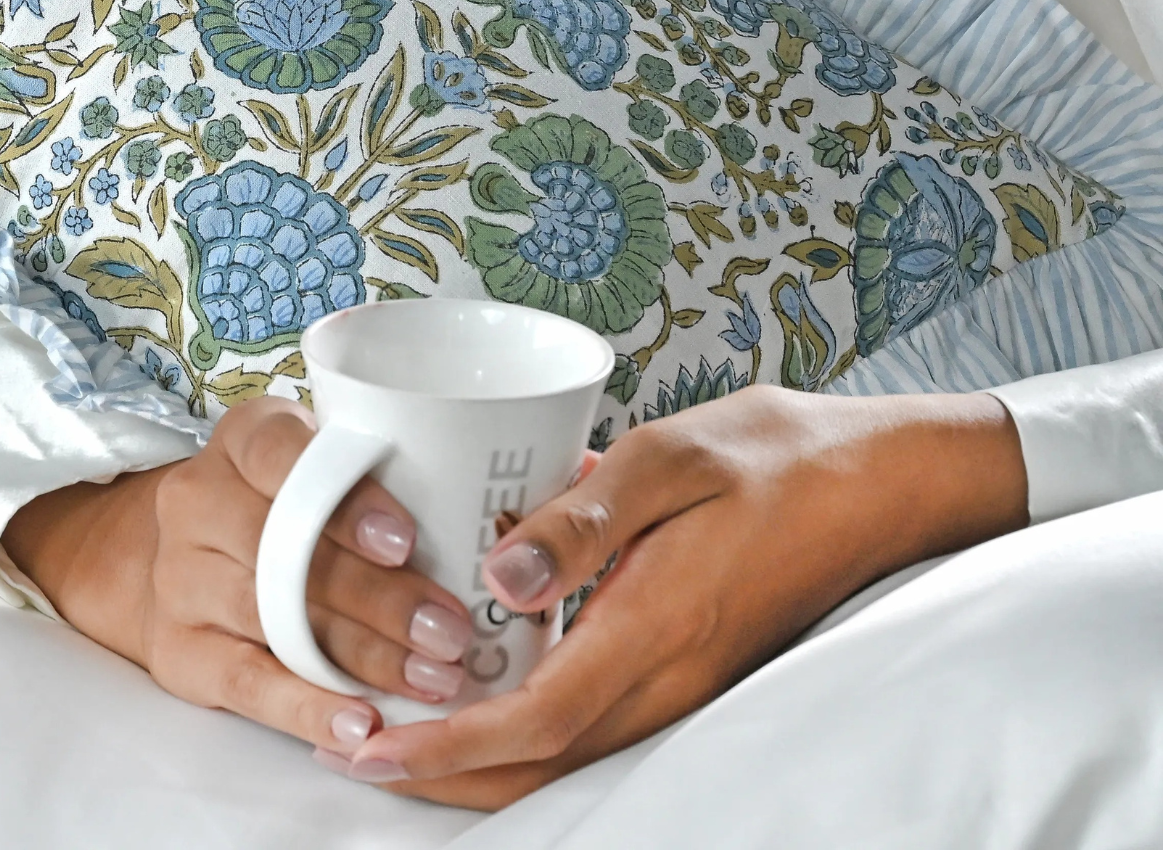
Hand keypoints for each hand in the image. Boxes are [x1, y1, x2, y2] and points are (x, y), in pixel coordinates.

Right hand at [3, 397, 476, 754]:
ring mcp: (179, 576)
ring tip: (431, 680)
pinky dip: (307, 708)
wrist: (185, 557)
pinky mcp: (178, 648)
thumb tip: (489, 525)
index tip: (407, 541)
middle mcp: (198, 499)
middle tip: (452, 632)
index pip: (284, 455)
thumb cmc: (287, 507)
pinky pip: (246, 683)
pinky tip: (362, 724)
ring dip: (362, 655)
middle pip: (285, 548)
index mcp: (243, 438)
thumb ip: (379, 478)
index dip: (346, 501)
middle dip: (379, 597)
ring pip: (273, 618)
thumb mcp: (321, 466)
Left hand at [338, 384, 1028, 807]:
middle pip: (539, 761)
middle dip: (440, 770)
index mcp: (655, 629)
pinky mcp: (684, 664)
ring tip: (390, 726)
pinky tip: (475, 678)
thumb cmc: (773, 457)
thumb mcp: (667, 461)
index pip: (533, 722)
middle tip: (349, 749)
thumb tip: (497, 582)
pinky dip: (524, 720)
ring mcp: (680, 681)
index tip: (370, 747)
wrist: (877, 482)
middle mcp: (667, 678)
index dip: (445, 747)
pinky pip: (593, 716)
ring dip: (478, 752)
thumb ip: (580, 520)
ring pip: (565, 748)